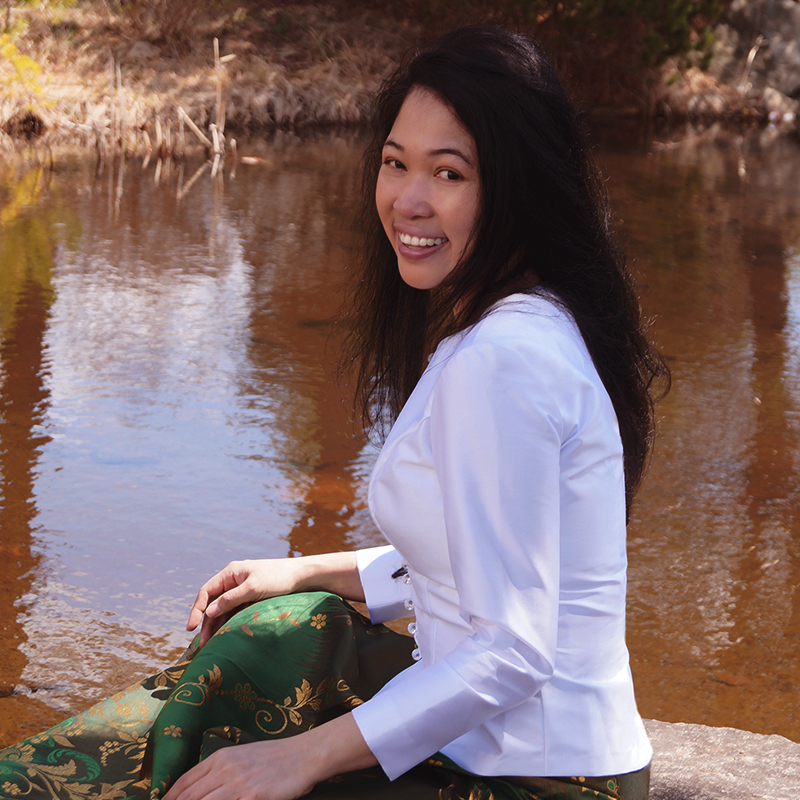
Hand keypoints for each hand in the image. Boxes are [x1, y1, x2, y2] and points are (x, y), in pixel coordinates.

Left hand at [161, 738, 315, 799]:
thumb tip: (202, 791)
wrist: (304, 755)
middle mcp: (226, 768)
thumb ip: (222, 771)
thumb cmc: (275, 758)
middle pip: (190, 797)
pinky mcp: (253, 797)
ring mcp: (239, 784)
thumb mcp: (244, 757)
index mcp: (222, 756)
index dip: (171, 798)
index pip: (186, 781)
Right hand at [187, 559, 302, 646]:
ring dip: (216, 625)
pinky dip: (228, 623)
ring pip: (223, 609)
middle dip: (206, 622)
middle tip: (202, 644)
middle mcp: (234, 580)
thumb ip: (230, 600)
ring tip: (210, 644)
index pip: (207, 591)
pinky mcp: (251, 598)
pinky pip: (234, 611)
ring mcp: (242, 589)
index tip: (191, 628)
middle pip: (213, 602)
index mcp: (231, 572)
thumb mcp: (253, 589)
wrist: (302, 577)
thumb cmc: (278, 579)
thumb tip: (209, 612)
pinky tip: (224, 636)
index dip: (197, 610)